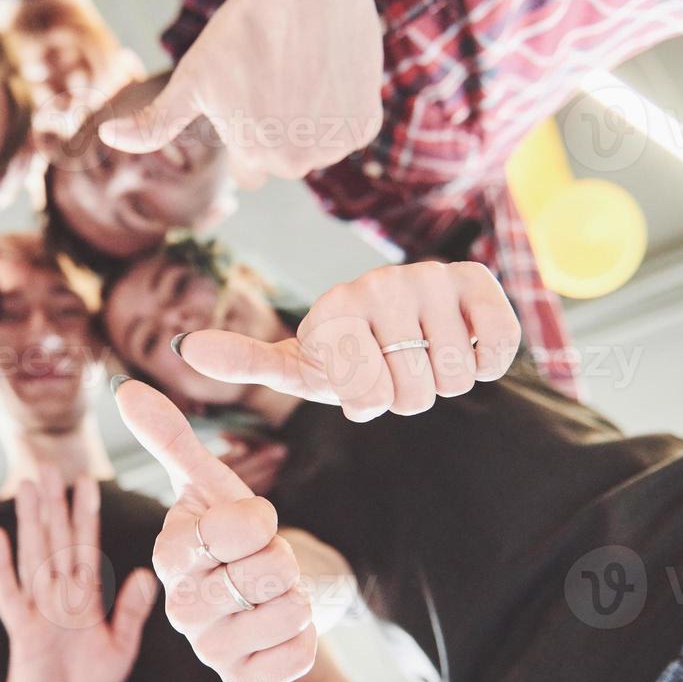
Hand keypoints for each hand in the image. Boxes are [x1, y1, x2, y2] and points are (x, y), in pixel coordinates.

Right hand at [0, 468, 157, 681]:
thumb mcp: (119, 648)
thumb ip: (129, 612)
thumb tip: (144, 575)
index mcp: (83, 599)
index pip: (85, 547)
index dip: (86, 516)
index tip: (87, 482)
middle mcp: (59, 598)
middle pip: (56, 542)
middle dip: (54, 505)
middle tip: (47, 464)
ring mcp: (38, 612)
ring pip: (34, 557)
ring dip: (30, 522)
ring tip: (26, 487)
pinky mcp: (23, 632)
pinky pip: (10, 594)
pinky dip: (1, 566)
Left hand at [100, 0, 380, 185]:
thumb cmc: (239, 32)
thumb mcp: (192, 79)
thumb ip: (154, 123)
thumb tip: (109, 139)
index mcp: (254, 158)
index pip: (250, 167)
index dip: (247, 128)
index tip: (248, 92)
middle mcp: (298, 161)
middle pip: (285, 159)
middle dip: (278, 130)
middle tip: (273, 80)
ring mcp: (336, 143)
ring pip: (318, 145)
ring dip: (310, 120)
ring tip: (298, 73)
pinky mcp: (365, 123)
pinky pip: (348, 127)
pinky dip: (340, 106)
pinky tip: (324, 71)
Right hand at [114, 379, 313, 681]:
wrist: (268, 588)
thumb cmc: (237, 532)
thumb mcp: (213, 482)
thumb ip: (170, 437)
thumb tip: (126, 390)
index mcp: (169, 555)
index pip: (238, 528)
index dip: (261, 520)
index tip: (251, 524)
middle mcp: (178, 607)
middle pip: (267, 573)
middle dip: (282, 560)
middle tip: (263, 563)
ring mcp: (206, 649)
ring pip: (286, 613)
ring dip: (295, 597)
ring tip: (270, 594)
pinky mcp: (240, 680)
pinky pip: (297, 653)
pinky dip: (304, 635)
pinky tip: (276, 626)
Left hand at [175, 261, 520, 421]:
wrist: (402, 327)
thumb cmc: (346, 356)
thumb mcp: (298, 366)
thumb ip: (247, 360)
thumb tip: (185, 349)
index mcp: (333, 307)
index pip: (370, 398)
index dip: (370, 403)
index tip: (357, 377)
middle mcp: (379, 283)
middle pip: (415, 394)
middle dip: (407, 397)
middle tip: (393, 370)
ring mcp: (429, 278)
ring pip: (455, 377)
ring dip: (444, 382)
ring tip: (421, 357)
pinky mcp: (476, 280)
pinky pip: (498, 347)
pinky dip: (487, 361)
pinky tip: (461, 342)